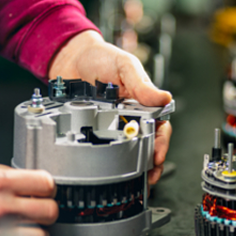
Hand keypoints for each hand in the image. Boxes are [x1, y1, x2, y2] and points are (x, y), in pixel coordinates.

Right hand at [0, 158, 57, 235]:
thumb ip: (3, 171)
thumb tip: (26, 176)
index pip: (45, 182)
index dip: (47, 185)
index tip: (45, 188)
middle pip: (49, 210)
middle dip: (47, 208)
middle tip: (40, 208)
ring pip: (40, 235)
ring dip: (35, 230)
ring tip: (26, 225)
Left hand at [49, 30, 171, 183]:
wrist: (71, 59)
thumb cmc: (101, 58)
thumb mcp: (125, 66)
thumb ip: (142, 84)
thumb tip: (163, 98)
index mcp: (142, 101)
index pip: (158, 125)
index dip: (160, 143)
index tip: (157, 156)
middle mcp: (129, 113)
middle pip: (146, 141)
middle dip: (149, 160)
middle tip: (148, 175)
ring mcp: (112, 121)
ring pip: (127, 146)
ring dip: (132, 162)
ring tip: (133, 177)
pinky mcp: (95, 125)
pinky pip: (104, 143)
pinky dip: (110, 155)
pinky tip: (110, 165)